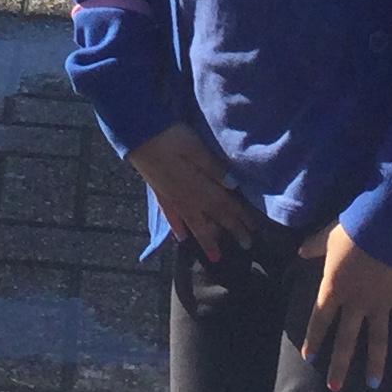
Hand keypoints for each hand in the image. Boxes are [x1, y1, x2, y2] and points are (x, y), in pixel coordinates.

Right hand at [126, 123, 264, 261]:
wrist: (136, 134)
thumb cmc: (170, 136)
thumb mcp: (196, 147)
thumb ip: (213, 168)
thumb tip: (233, 186)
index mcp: (198, 186)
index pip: (225, 205)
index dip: (240, 217)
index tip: (255, 230)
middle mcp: (187, 198)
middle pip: (212, 217)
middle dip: (230, 231)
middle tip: (246, 246)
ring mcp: (171, 198)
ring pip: (192, 223)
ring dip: (205, 239)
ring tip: (214, 257)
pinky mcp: (159, 193)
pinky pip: (170, 217)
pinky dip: (177, 228)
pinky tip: (181, 238)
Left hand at [298, 222, 391, 391]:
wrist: (386, 225)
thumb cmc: (353, 229)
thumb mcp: (327, 236)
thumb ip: (314, 247)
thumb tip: (301, 252)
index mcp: (334, 288)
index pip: (320, 319)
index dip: (314, 338)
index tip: (309, 358)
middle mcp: (356, 302)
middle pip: (345, 339)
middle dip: (339, 365)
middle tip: (334, 388)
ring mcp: (380, 302)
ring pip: (377, 339)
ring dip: (375, 362)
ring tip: (373, 384)